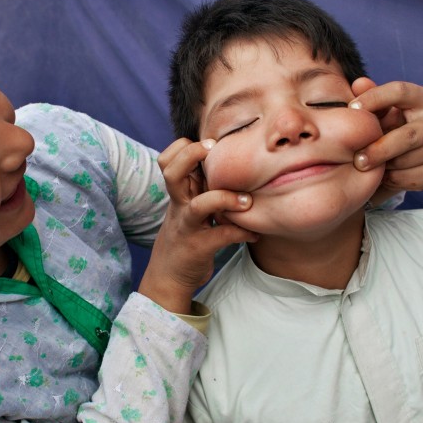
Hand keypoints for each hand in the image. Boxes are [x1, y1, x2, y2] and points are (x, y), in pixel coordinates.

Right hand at [138, 138, 256, 313]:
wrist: (168, 278)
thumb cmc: (184, 237)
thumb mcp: (186, 209)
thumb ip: (199, 189)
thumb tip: (230, 166)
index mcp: (178, 195)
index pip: (168, 160)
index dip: (184, 147)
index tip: (210, 144)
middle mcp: (179, 206)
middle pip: (173, 172)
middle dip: (193, 154)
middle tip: (216, 150)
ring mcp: (188, 227)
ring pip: (200, 205)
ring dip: (226, 198)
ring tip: (248, 201)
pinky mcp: (199, 248)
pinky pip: (223, 236)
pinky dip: (243, 233)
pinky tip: (255, 233)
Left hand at [349, 78, 422, 203]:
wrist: (396, 158)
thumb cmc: (385, 125)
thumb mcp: (376, 109)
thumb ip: (367, 95)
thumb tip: (359, 84)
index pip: (400, 91)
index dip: (375, 98)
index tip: (352, 109)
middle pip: (408, 136)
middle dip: (380, 149)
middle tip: (357, 159)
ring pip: (407, 160)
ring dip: (383, 166)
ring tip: (366, 165)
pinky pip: (409, 178)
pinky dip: (391, 179)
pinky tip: (382, 174)